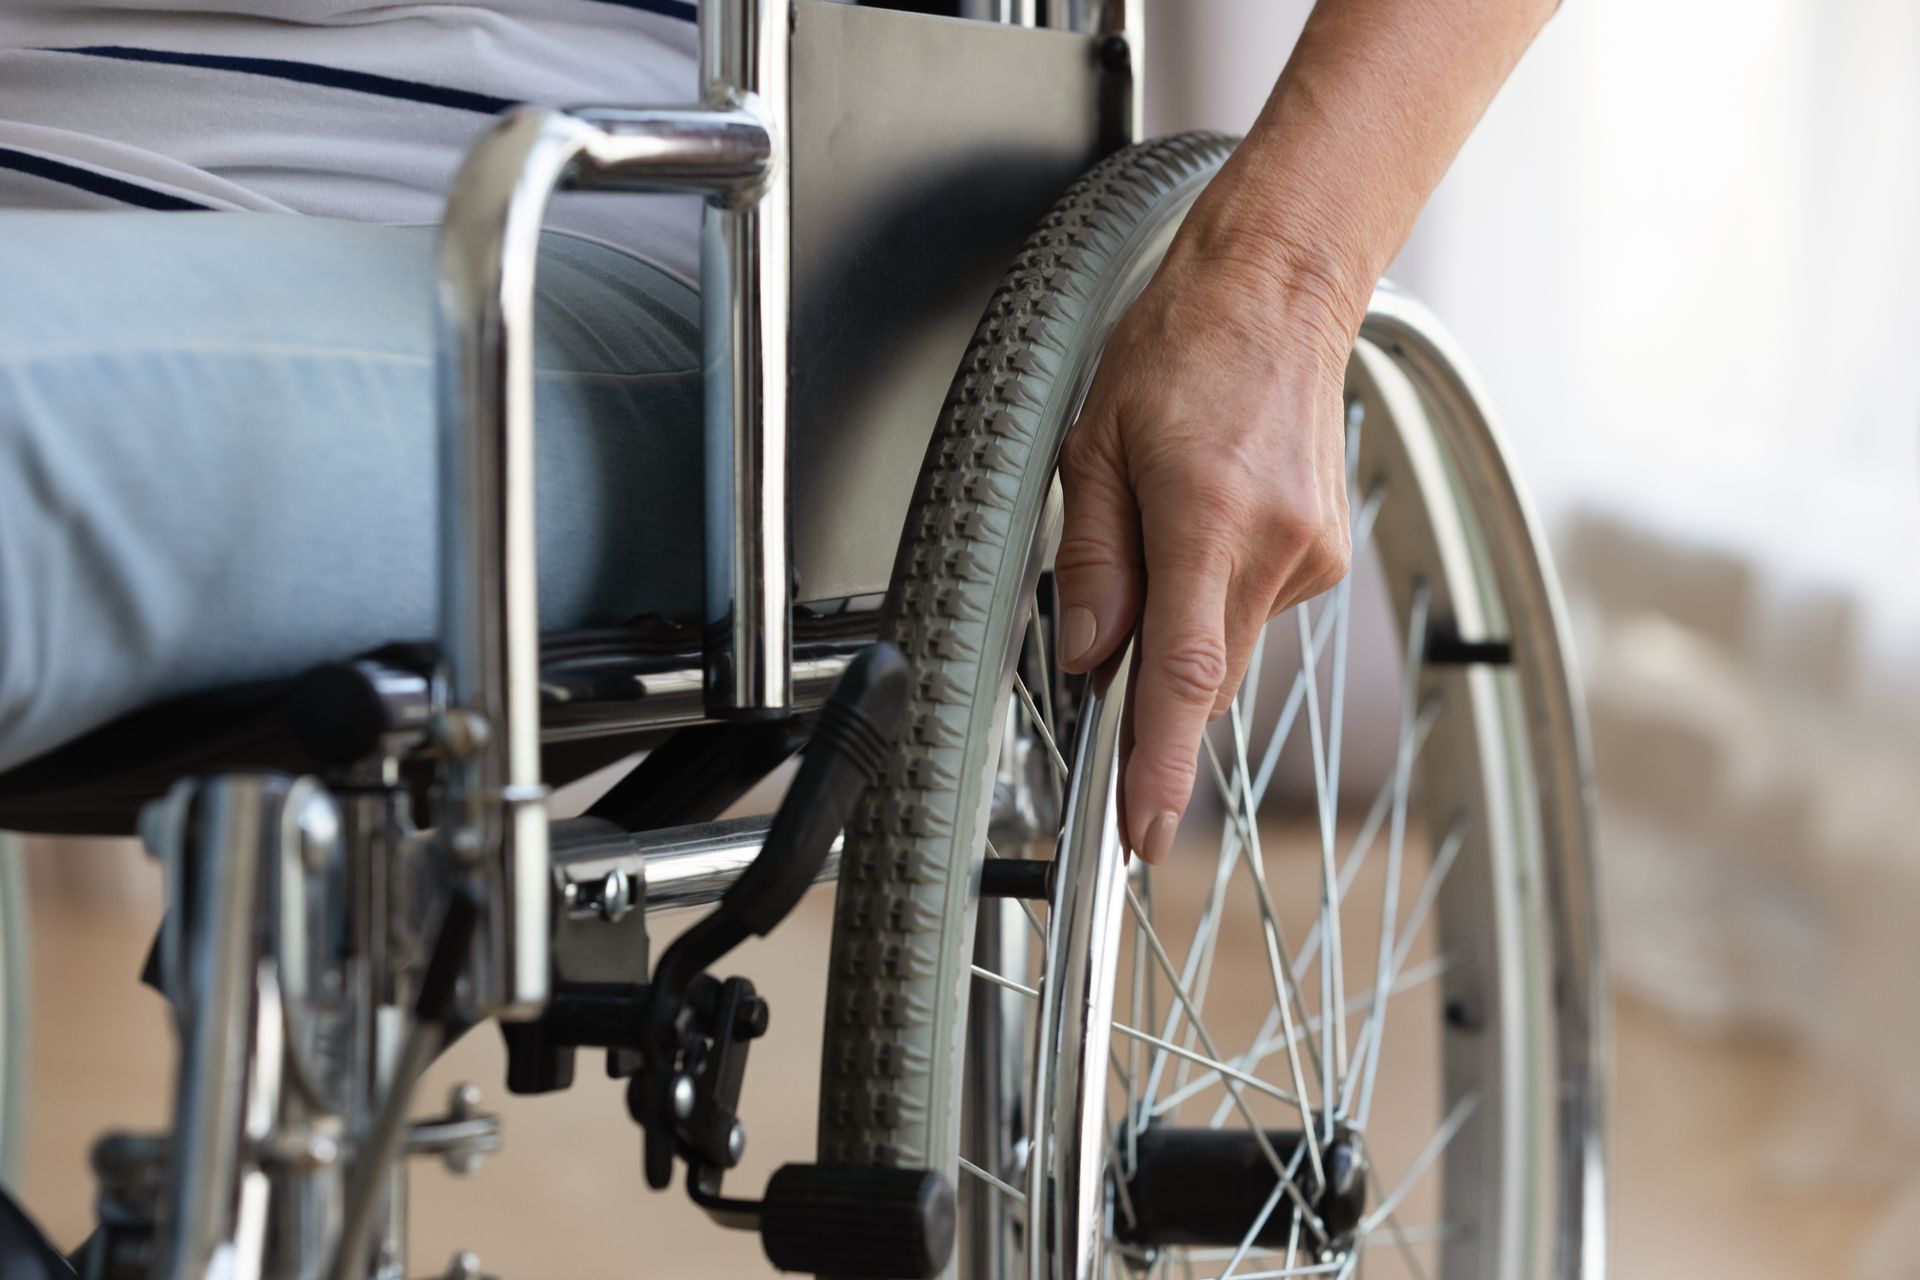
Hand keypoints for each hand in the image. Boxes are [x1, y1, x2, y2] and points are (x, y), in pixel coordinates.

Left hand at [1055, 232, 1354, 863]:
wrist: (1281, 289)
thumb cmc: (1179, 349)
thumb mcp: (1092, 445)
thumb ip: (1089, 560)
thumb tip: (1086, 656)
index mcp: (1208, 517)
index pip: (1183, 675)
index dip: (1158, 765)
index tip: (1142, 831)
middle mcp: (1274, 548)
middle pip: (1203, 679)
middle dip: (1149, 699)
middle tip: (1104, 660)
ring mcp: (1312, 556)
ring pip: (1228, 649)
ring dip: (1181, 633)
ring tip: (1159, 535)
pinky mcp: (1325, 555)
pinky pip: (1253, 613)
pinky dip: (1213, 602)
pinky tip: (1201, 529)